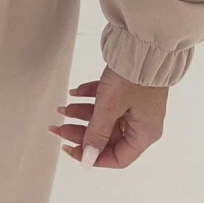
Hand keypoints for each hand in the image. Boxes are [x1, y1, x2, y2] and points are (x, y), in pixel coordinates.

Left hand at [50, 66, 167, 168]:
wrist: (144, 43)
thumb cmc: (133, 77)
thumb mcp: (110, 107)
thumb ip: (97, 134)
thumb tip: (88, 159)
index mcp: (144, 133)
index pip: (118, 158)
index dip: (93, 157)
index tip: (71, 149)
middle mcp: (142, 122)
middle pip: (107, 137)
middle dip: (81, 133)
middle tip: (59, 128)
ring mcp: (136, 105)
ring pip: (105, 117)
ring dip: (82, 114)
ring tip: (62, 107)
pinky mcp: (130, 90)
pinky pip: (108, 100)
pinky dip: (90, 98)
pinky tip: (75, 92)